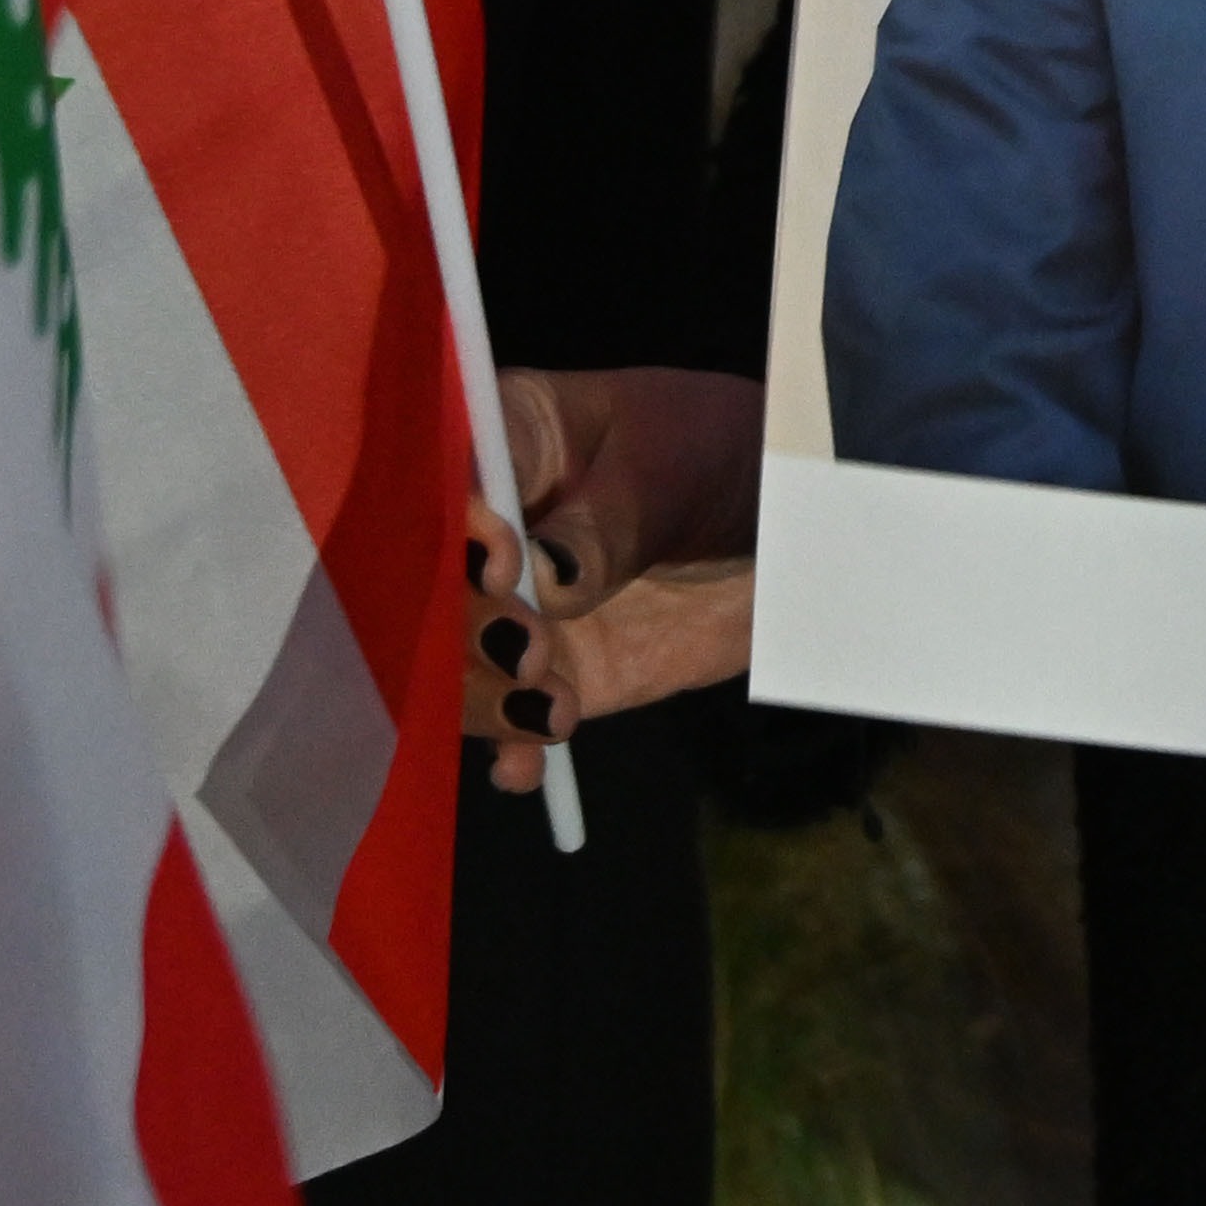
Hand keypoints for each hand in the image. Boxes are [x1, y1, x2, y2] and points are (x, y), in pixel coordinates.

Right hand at [465, 364, 763, 789]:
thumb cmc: (718, 459)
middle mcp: (484, 531)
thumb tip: (546, 575)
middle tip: (532, 646)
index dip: (455, 527)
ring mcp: (507, 607)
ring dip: (485, 697)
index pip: (445, 479)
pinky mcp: (545, 671)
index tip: (502, 565)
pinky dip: (509, 749)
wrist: (778, 528)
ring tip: (552, 706)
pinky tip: (524, 765)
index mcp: (506, 440)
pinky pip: (506, 719)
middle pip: (428, 586)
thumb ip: (609, 522)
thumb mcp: (673, 471)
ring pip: (452, 663)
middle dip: (468, 627)